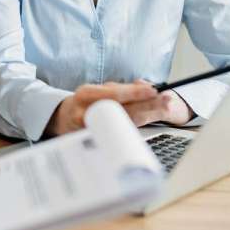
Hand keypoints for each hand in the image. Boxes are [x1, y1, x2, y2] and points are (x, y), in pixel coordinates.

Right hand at [48, 82, 193, 134]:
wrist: (62, 119)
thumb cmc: (85, 102)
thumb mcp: (97, 90)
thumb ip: (120, 88)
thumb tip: (145, 86)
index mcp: (86, 94)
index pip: (114, 93)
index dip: (134, 92)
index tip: (153, 89)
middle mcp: (86, 112)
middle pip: (123, 110)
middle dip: (148, 106)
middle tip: (167, 100)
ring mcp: (90, 130)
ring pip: (124, 124)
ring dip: (147, 116)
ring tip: (165, 108)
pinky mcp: (96, 142)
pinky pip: (120, 136)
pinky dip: (138, 129)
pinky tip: (151, 122)